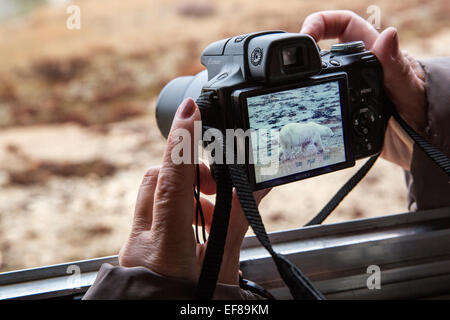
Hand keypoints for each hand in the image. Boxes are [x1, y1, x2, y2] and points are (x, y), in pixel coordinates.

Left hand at [118, 98, 268, 284]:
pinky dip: (174, 208)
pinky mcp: (134, 247)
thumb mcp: (223, 269)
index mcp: (165, 251)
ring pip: (151, 194)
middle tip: (215, 188)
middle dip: (188, 171)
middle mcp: (141, 242)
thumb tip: (254, 187)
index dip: (182, 144)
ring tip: (210, 215)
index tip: (192, 110)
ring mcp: (133, 244)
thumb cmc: (193, 307)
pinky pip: (150, 211)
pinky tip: (195, 228)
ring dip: (183, 192)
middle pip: (156, 180)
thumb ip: (235, 224)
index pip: (171, 184)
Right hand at [301, 10, 426, 168]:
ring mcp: (345, 87)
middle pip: (321, 50)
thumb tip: (389, 35)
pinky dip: (306, 105)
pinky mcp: (339, 107)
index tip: (306, 36)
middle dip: (302, 56)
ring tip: (289, 93)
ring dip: (301, 83)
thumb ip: (397, 66)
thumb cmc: (420, 106)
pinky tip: (299, 114)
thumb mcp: (408, 87)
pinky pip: (318, 102)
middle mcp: (354, 66)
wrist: (419, 136)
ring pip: (316, 77)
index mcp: (370, 52)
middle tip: (289, 71)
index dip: (319, 22)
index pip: (341, 23)